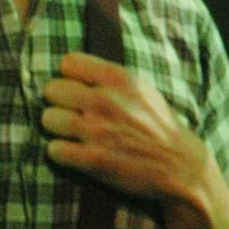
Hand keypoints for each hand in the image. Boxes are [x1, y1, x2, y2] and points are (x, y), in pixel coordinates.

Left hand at [41, 52, 218, 214]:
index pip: (68, 63)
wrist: (181, 165)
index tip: (77, 90)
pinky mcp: (92, 159)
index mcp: (119, 79)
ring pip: (48, 119)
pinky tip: (73, 153)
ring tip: (70, 135)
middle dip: (59, 103)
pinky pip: (54, 149)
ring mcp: (97, 130)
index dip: (70, 78)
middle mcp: (106, 100)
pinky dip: (59, 153)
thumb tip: (72, 71)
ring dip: (56, 128)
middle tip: (71, 114)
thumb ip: (110, 79)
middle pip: (52, 90)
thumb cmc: (159, 126)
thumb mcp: (142, 90)